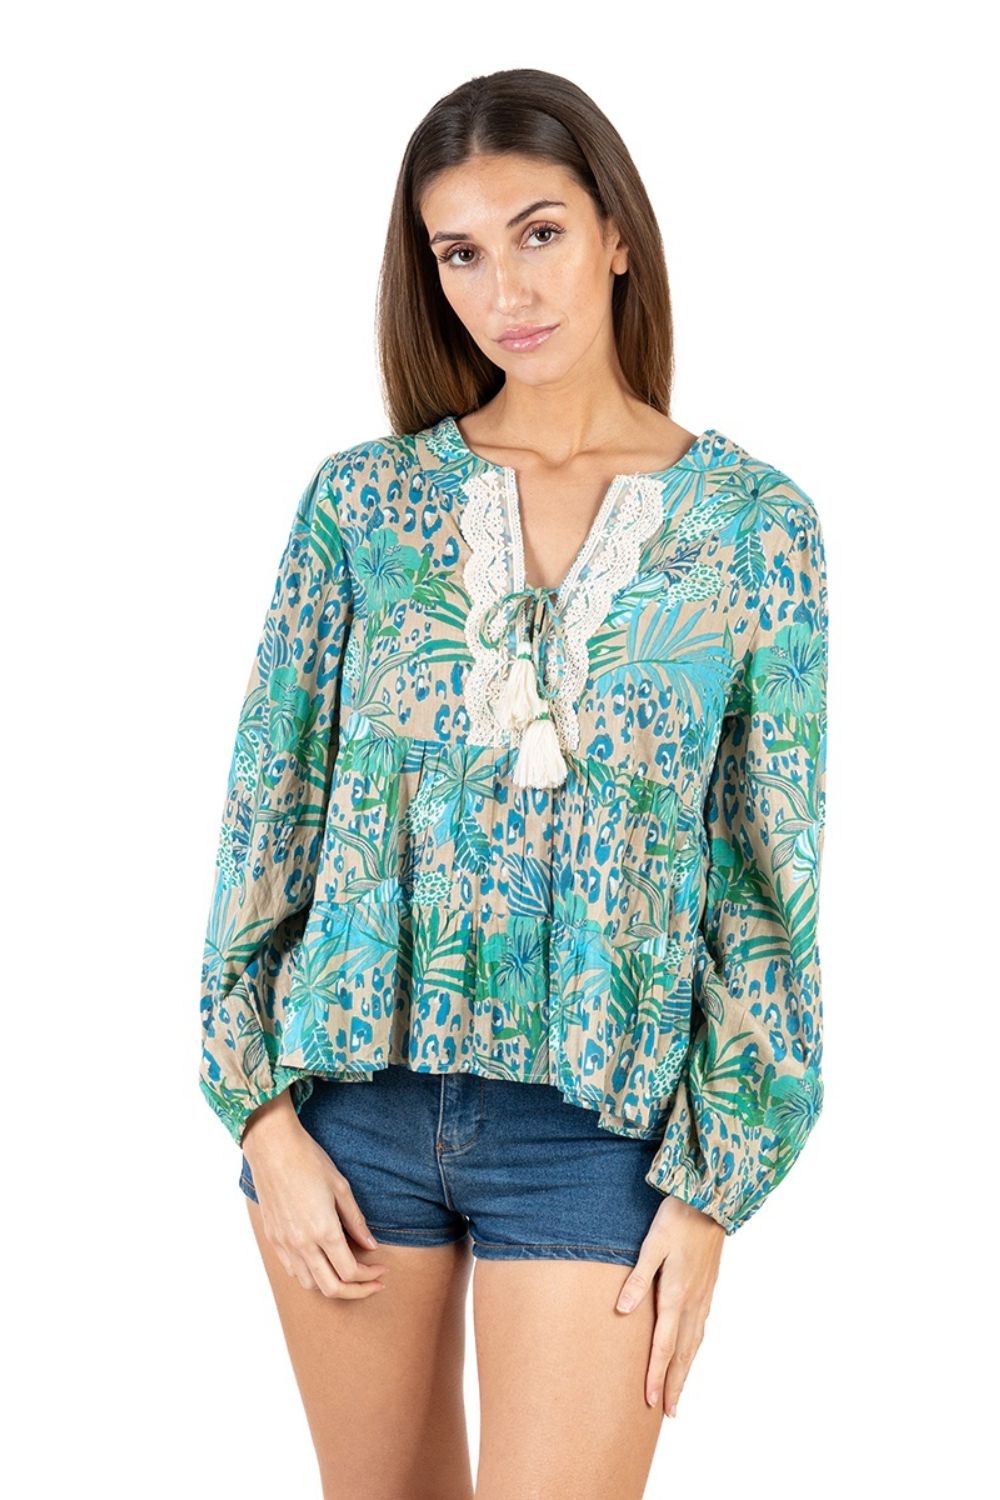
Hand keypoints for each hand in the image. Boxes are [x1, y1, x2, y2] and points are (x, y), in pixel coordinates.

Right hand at [242, 1095, 388, 1299]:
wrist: (273, 1148)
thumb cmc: (309, 1161)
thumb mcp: (341, 1187)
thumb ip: (356, 1221)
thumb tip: (371, 1245)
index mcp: (323, 1230)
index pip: (350, 1272)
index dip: (369, 1277)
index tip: (381, 1269)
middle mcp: (302, 1244)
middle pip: (332, 1288)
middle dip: (357, 1291)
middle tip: (373, 1283)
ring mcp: (284, 1244)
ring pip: (310, 1284)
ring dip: (333, 1286)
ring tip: (349, 1274)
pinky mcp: (273, 1239)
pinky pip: (292, 1271)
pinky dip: (311, 1276)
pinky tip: (323, 1263)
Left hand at [614, 1194, 725, 1415]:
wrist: (711, 1201)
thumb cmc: (677, 1218)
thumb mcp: (652, 1243)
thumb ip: (638, 1277)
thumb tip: (622, 1310)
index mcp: (676, 1295)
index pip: (663, 1346)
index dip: (656, 1375)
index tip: (651, 1402)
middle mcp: (692, 1302)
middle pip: (682, 1354)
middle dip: (675, 1384)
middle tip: (669, 1413)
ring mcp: (703, 1297)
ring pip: (694, 1344)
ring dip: (686, 1371)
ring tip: (679, 1392)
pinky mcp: (708, 1289)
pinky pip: (701, 1329)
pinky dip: (695, 1350)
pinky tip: (691, 1352)